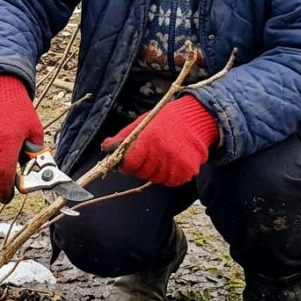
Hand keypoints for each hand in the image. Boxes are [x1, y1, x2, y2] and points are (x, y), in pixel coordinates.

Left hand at [100, 96, 219, 186]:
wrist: (195, 118)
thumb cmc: (164, 120)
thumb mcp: (141, 124)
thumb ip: (123, 137)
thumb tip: (104, 148)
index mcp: (147, 142)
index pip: (129, 165)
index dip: (128, 164)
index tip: (132, 160)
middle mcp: (161, 155)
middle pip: (143, 174)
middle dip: (143, 167)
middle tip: (150, 156)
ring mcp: (175, 164)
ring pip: (157, 179)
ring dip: (157, 172)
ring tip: (163, 156)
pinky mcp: (187, 171)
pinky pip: (172, 182)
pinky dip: (171, 175)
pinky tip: (173, 162)